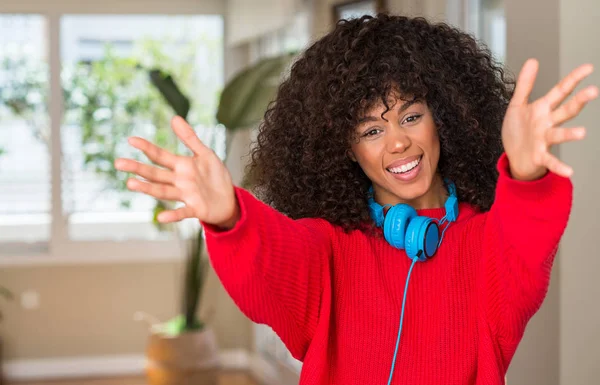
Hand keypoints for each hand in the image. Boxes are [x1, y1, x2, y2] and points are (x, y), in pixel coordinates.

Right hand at [114, 116, 239, 228]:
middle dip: (138, 168)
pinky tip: (160, 217)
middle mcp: (179, 181)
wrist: (229, 200)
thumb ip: (190, 138)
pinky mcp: (196, 209)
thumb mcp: (205, 154)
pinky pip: (182, 212)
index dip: (147, 147)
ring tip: (130, 184)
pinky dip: (172, 215)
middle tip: (118, 163)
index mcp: (181, 166)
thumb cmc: (215, 176)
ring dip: (148, 188)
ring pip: (163, 191)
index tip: (131, 140)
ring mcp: (186, 195)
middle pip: (155, 174)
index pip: (160, 156)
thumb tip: (174, 117)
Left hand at [502, 59, 597, 179]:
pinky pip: (550, 161)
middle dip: (579, 101)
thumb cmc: (518, 130)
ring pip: (559, 134)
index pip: (561, 91)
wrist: (513, 156)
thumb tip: (533, 60)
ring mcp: (544, 139)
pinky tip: (569, 171)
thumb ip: (525, 84)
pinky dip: (559, 166)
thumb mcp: (517, 105)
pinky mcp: (539, 155)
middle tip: (593, 91)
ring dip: (570, 134)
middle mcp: (547, 123)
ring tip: (582, 133)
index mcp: (543, 109)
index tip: (588, 67)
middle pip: (566, 110)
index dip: (573, 79)